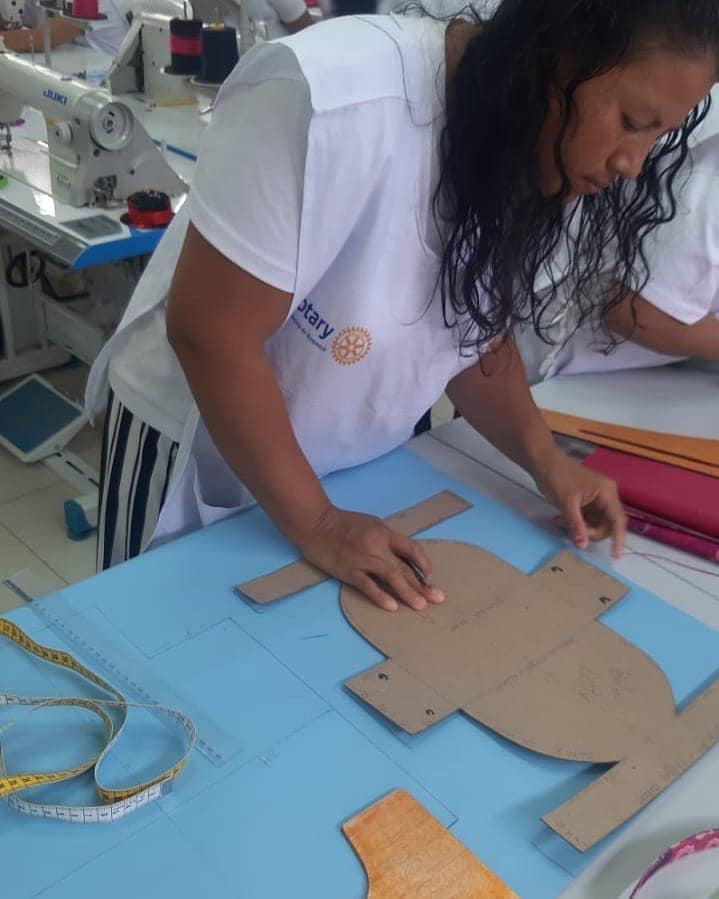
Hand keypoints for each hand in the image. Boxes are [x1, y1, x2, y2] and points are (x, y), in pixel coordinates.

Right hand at [297, 506, 445, 611]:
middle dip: (422, 584)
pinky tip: (392, 606)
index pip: (412, 549)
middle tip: (437, 597)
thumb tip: (403, 558)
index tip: (430, 577)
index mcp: (384, 532)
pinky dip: (380, 596)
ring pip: (390, 577)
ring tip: (420, 605)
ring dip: (407, 592)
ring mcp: (363, 559)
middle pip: (404, 566)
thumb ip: (387, 540)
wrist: (315, 523)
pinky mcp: (348, 571)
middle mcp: (377, 545)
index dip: (424, 564)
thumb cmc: (343, 523)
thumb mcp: (371, 524)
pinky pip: (368, 585)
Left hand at [532, 448, 625, 555]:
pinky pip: (586, 520)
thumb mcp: (566, 503)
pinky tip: (561, 519)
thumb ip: (576, 525)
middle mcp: (606, 496)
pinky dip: (575, 523)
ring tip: (561, 521)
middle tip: (573, 532)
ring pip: (596, 524)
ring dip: (580, 528)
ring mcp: (596, 500)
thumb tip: (583, 545)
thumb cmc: (557, 476)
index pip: (618, 520)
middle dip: (591, 532)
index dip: (619, 538)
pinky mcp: (586, 503)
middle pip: (607, 525)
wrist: (543, 462)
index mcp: (607, 493)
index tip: (615, 555)